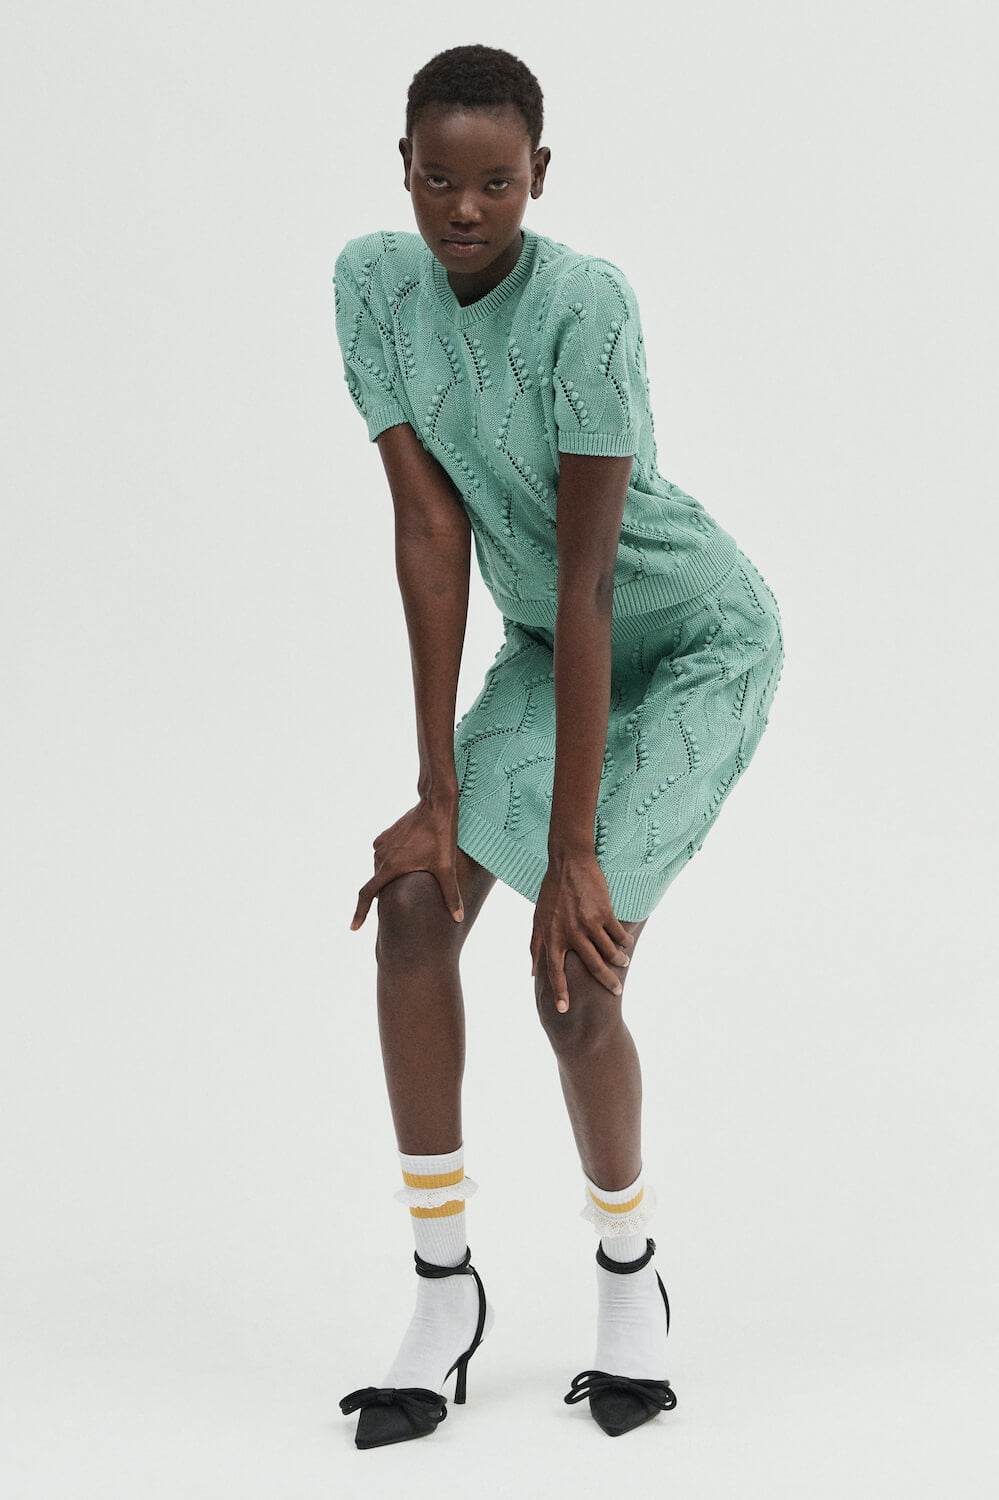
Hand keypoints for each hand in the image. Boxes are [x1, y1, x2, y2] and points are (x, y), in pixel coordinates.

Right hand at [351, 795, 463, 929]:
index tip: (354, 928)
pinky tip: (408, 864)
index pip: (367, 895)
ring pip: (381, 869)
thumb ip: (451, 895)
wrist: (435, 804)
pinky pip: (384, 856)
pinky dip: (391, 864)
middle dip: (385, 896)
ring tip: (405, 884)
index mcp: (391, 867)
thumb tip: (458, 919)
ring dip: (389, 878)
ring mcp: (382, 845)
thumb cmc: (441, 835)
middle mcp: (381, 856)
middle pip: (377, 883)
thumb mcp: (447, 867)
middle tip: (396, 908)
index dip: (360, 913)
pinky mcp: (386, 836)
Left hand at [530, 850, 635, 1013]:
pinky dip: (624, 941)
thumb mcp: (538, 918)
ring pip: (609, 952)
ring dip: (619, 961)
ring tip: (624, 963)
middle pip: (592, 966)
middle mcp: (571, 934)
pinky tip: (626, 943)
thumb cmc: (552, 891)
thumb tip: (531, 972)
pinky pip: (618, 934)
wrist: (569, 863)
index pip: (555, 971)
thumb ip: (535, 946)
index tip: (563, 1010)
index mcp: (553, 937)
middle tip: (616, 992)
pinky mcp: (604, 912)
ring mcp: (588, 923)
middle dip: (606, 982)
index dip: (559, 992)